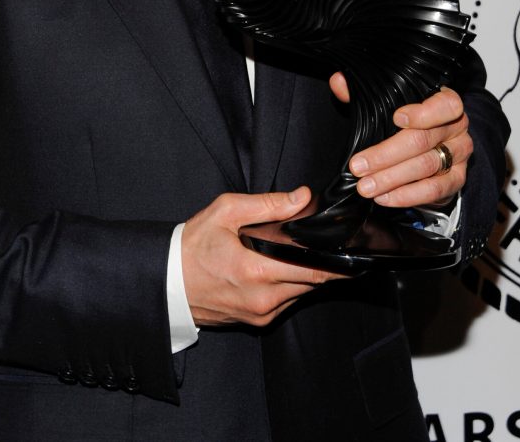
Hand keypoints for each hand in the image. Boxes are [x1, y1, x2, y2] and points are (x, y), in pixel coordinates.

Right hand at [181, 188, 346, 327]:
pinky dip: (290, 285)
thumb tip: (302, 197)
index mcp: (257, 271)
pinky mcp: (257, 321)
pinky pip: (286, 302)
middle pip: (313, 282)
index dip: (337, 260)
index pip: (314, 270)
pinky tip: (281, 267)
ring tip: (303, 252)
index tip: (352, 250)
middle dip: (325, 264)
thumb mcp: (225, 211)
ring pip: (301, 293)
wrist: (167, 281)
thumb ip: (267, 204)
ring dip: (306, 274)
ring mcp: (261, 314)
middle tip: (331, 244)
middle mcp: (264, 299)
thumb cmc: (193, 245)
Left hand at [329, 74, 471, 208]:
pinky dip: (407, 196)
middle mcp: (456, 127)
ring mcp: (458, 155)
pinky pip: (433, 190)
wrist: (432, 146)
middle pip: (422, 140)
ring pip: (426, 167)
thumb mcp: (387, 103)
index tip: (396, 118)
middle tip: (359, 166)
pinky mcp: (456, 180)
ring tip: (366, 186)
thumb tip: (339, 82)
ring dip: (392, 179)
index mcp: (445, 102)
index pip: (445, 105)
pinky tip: (385, 197)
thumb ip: (362, 93)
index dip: (423, 112)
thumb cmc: (407, 120)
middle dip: (386, 155)